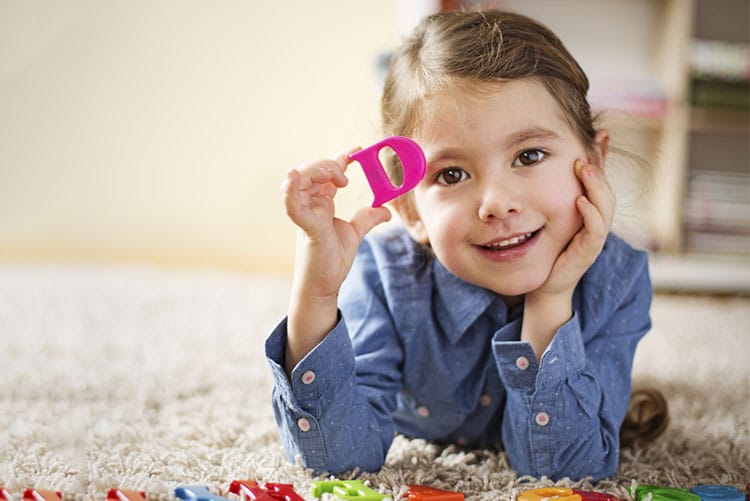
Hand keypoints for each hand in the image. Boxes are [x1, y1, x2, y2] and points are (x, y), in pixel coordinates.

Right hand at [282, 147, 391, 298]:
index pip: (327, 173)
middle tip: (347, 177)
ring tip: (339, 178)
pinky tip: (292, 177)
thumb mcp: (355, 234)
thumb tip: (387, 209)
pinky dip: (290, 191)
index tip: (357, 149)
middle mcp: (310, 205)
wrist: (323, 288)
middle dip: (329, 165)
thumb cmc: (331, 262)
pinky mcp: (305, 228)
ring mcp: (305, 215)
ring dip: (317, 171)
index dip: (340, 158)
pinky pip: (293, 206)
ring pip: (300, 180)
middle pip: (312, 171)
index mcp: (321, 204)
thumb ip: (367, 218)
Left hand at [521, 159, 614, 359]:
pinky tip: (580, 201)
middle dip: (601, 166)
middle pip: (606, 188)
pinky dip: (590, 214)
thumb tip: (539, 169)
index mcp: (588, 210)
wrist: (543, 284)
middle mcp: (596, 221)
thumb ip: (545, 194)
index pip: (599, 179)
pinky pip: (596, 231)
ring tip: (584, 167)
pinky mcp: (588, 252)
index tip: (600, 135)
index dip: (602, 157)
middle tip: (590, 146)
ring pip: (606, 206)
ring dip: (596, 186)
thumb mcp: (547, 215)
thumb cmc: (545, 249)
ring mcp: (594, 236)